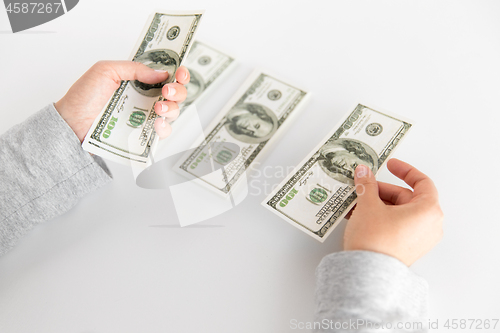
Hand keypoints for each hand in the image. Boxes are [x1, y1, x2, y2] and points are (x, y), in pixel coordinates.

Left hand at [55, 61, 189, 141]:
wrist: (71, 124)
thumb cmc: (83, 97)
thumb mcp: (105, 70)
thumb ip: (134, 68)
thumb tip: (160, 73)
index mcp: (138, 80)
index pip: (165, 75)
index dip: (178, 73)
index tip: (180, 73)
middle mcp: (144, 98)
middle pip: (175, 94)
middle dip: (178, 91)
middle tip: (167, 91)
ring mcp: (144, 116)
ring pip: (172, 113)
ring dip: (172, 109)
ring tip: (159, 108)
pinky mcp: (142, 134)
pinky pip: (161, 133)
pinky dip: (164, 128)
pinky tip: (157, 124)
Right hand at [344, 158, 443, 265]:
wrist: (367, 273)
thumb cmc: (375, 241)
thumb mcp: (368, 205)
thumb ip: (367, 184)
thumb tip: (364, 172)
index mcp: (428, 211)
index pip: (422, 182)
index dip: (404, 170)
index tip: (390, 164)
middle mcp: (429, 225)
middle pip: (406, 197)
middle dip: (381, 190)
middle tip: (363, 186)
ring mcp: (419, 239)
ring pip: (399, 212)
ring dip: (377, 204)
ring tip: (356, 202)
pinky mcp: (407, 248)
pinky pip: (396, 225)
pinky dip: (380, 217)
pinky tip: (359, 215)